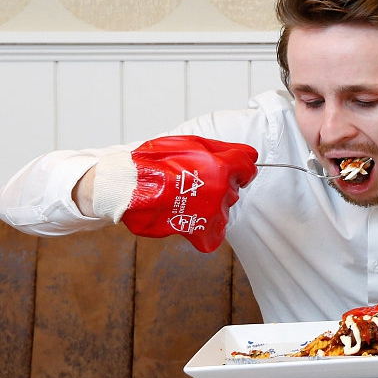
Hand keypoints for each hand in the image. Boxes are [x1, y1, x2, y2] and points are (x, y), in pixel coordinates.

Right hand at [94, 135, 257, 252]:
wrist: (127, 186)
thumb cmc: (155, 162)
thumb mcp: (190, 143)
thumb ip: (224, 149)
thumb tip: (250, 154)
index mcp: (222, 166)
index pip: (249, 168)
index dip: (240, 168)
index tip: (231, 171)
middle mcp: (222, 190)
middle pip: (234, 189)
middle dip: (219, 186)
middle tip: (192, 183)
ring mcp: (212, 212)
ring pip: (223, 210)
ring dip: (209, 206)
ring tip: (184, 199)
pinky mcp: (200, 230)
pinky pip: (214, 235)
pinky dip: (204, 230)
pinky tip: (188, 219)